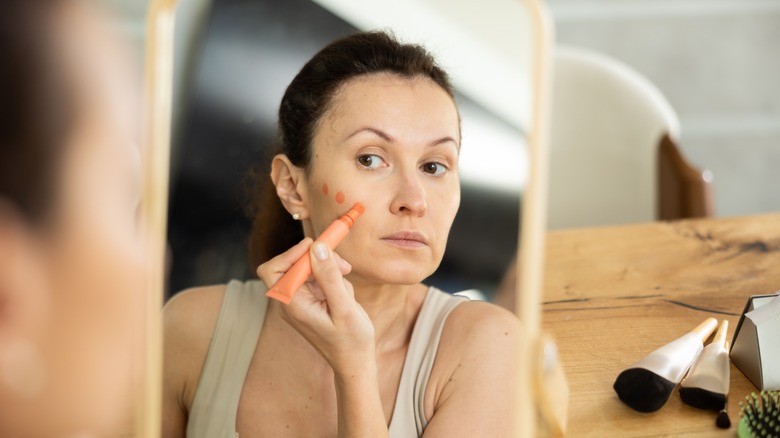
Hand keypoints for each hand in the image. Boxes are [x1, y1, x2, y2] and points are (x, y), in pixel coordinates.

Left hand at [257, 238, 375, 374]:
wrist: (355, 362)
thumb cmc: (350, 341)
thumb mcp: (344, 307)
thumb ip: (329, 277)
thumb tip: (317, 248)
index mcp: (292, 305)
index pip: (273, 270)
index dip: (289, 254)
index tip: (315, 246)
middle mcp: (292, 301)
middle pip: (292, 264)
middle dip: (317, 258)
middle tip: (343, 265)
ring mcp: (301, 300)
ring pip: (307, 268)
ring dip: (329, 268)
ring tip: (347, 282)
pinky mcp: (312, 299)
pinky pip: (318, 277)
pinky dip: (332, 278)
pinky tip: (346, 294)